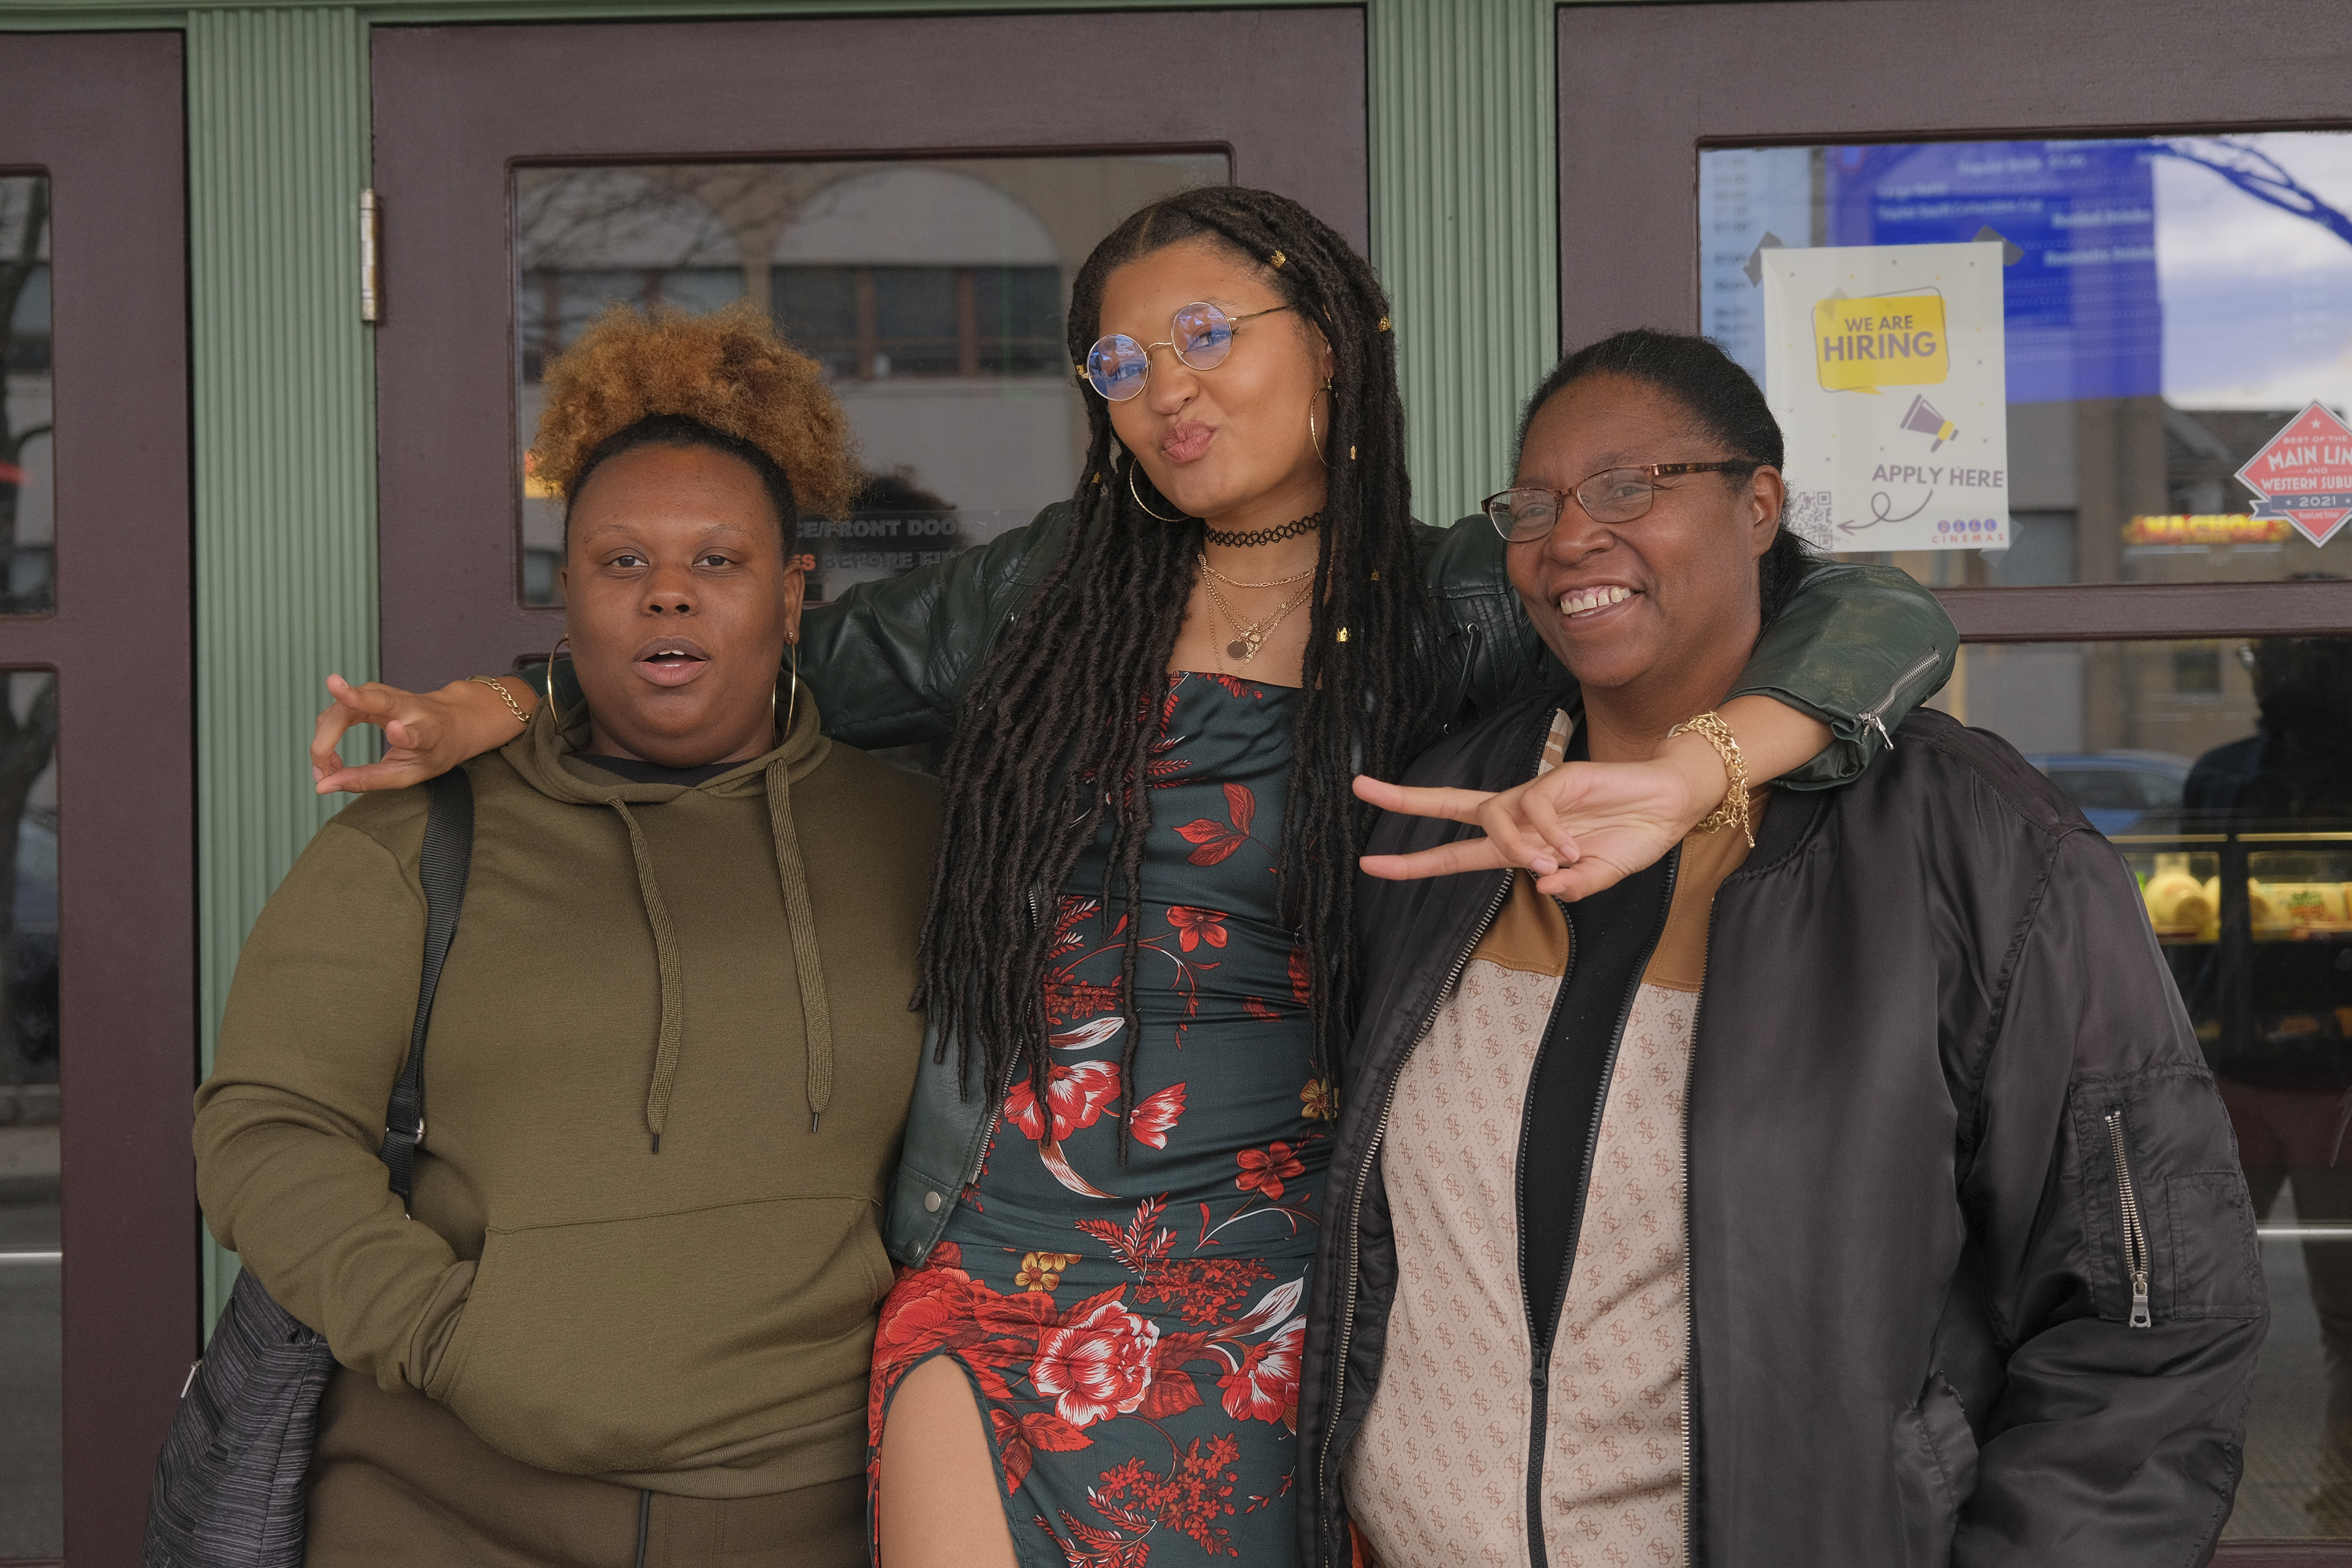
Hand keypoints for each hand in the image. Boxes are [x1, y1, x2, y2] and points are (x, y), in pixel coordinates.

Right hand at [310, 674, 523, 793]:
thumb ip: (370, 780)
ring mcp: (385, 694)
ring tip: (325, 770)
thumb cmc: (432, 750)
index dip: (405, 735)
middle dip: (350, 701)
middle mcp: (407, 707)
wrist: (452, 721)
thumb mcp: (410, 773)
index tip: (395, 731)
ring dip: (324, 739)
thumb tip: (324, 786)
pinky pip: (338, 711)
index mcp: (429, 732)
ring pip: (345, 707)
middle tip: (323, 764)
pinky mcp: (368, 692)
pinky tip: (329, 759)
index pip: (417, 733)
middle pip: (376, 701)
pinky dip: (325, 735)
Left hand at [1352, 734, 1727, 899]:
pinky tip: (1577, 846)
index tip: (1369, 865)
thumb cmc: (1630, 840)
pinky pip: (1537, 807)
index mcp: (1517, 847)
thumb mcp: (1599, 878)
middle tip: (1359, 788)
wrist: (1668, 806)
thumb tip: (1544, 884)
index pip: (1455, 853)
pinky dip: (1552, 832)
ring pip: (1499, 817)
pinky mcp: (1559, 779)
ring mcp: (1536, 796)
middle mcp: (1517, 818)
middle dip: (1405, 799)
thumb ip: (1573, 886)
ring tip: (1561, 860)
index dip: (1414, 862)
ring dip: (1522, 846)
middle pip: (1452, 804)